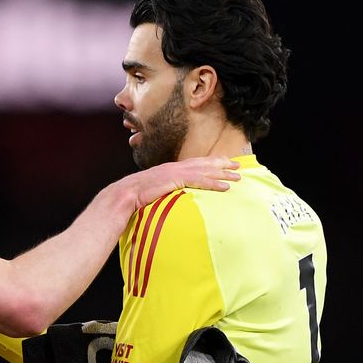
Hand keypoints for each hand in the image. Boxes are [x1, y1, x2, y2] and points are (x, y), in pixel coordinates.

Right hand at [114, 156, 239, 210]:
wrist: (124, 194)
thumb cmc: (136, 196)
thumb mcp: (154, 191)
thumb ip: (165, 191)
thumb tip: (172, 198)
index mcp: (171, 169)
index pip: (195, 163)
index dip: (211, 163)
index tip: (224, 163)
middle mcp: (175, 167)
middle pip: (204, 164)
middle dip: (222, 164)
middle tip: (238, 166)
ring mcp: (175, 172)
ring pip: (204, 172)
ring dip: (222, 174)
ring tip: (237, 177)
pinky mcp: (175, 180)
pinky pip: (198, 182)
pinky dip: (213, 184)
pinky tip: (225, 188)